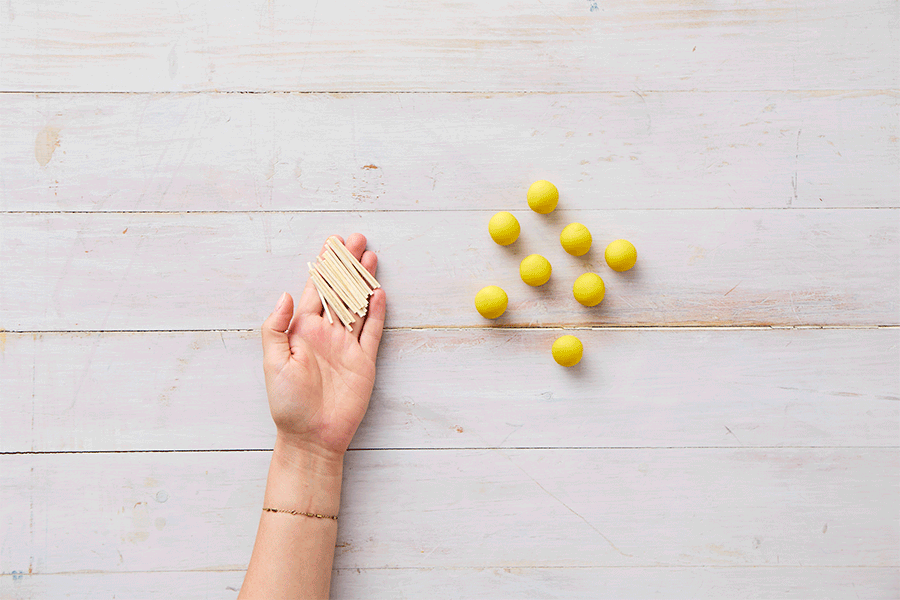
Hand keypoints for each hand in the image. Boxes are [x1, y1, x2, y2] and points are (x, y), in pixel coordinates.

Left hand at [260, 233, 385, 469]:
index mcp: (302, 331)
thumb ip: (277, 328)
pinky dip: (376, 312)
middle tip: (357, 239)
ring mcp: (346, 346)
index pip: (316, 291)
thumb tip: (285, 295)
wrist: (311, 436)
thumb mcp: (273, 363)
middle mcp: (326, 334)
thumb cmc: (287, 403)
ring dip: (363, 281)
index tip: (332, 244)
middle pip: (340, 291)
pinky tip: (379, 292)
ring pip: (357, 305)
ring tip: (370, 256)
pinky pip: (372, 331)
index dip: (324, 267)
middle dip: (347, 265)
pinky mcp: (364, 361)